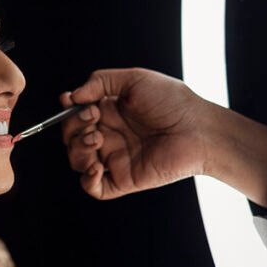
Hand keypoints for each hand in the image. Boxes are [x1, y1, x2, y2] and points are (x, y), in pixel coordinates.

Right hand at [60, 67, 212, 199]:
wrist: (198, 129)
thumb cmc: (172, 101)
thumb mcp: (134, 79)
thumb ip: (100, 81)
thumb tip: (73, 97)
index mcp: (110, 112)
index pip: (76, 114)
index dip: (68, 110)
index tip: (70, 101)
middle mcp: (110, 135)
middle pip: (72, 137)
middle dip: (73, 127)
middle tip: (93, 116)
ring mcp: (115, 158)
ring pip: (78, 160)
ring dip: (78, 149)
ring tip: (97, 139)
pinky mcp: (124, 179)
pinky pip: (94, 188)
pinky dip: (87, 179)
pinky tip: (96, 166)